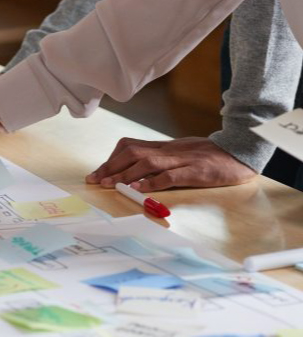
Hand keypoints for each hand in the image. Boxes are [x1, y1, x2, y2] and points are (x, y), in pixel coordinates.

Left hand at [85, 137, 256, 191]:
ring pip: (147, 162)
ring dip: (125, 174)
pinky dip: (153, 182)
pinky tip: (140, 189)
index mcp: (164, 147)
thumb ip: (160, 161)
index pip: (129, 147)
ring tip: (109, 185)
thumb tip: (134, 175)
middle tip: (95, 181)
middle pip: (132, 152)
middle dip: (110, 167)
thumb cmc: (208, 156)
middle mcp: (169, 150)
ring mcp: (182, 159)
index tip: (96, 174)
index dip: (110, 160)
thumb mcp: (180, 154)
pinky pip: (171, 175)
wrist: (241, 151)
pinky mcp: (196, 171)